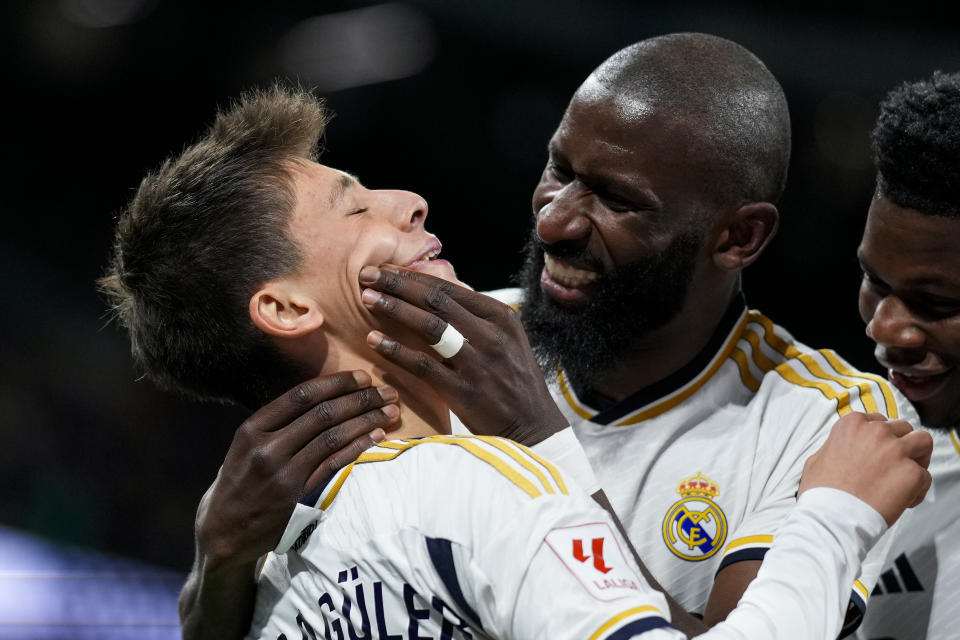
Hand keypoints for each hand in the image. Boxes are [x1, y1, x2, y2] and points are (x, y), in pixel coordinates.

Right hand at [196, 371, 398, 568]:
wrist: (224, 530)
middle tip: (386, 393)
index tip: (363, 377)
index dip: (337, 383)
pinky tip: (377, 437)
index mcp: (253, 429)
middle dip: (361, 399)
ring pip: (334, 438)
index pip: (302, 395)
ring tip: (390, 412)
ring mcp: (284, 475)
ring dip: (367, 421)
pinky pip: (336, 465)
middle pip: (324, 414)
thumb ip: (279, 421)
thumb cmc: (241, 479)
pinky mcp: (298, 498)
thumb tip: (327, 394)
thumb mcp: (247, 444)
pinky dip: (359, 447)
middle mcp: (267, 449)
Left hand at [358, 264, 567, 444]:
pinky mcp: (463, 391)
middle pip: (436, 301)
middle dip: (398, 284)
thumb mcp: (507, 341)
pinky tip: (374, 341)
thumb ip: (477, 319)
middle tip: (367, 274)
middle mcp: (491, 335)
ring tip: (367, 298)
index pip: (450, 289)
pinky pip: (423, 365)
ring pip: (429, 326)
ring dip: (394, 308)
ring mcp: (477, 363)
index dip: (414, 277)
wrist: (534, 427)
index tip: (387, 268)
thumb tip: (438, 296)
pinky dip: (396, 351)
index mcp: (501, 317)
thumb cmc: (515, 382)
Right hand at [799, 412, 932, 525]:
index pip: (878, 421)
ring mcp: (896, 451)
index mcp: (852, 424)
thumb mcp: (817, 458)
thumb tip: (840, 449)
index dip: (880, 438)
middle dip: (901, 445)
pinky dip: (917, 490)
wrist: (832, 517)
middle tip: (895, 465)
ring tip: (908, 475)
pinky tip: (902, 501)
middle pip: (903, 428)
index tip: (878, 452)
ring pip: (923, 441)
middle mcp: (876, 432)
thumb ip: (835, 446)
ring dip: (918, 457)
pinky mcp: (911, 473)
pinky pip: (926, 477)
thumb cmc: (822, 492)